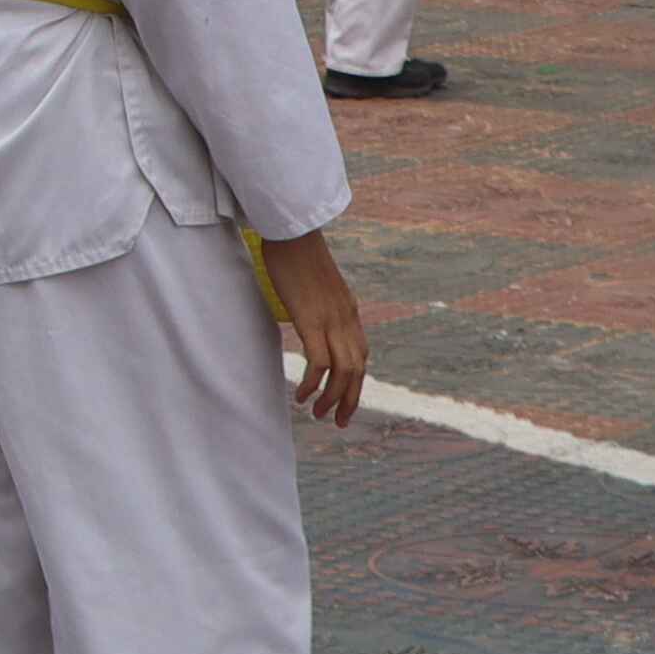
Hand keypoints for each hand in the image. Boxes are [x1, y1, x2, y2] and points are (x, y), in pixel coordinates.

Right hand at [258, 229, 368, 426]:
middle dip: (349, 401)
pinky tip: (300, 394)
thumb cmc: (297, 252)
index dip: (356, 384)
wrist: (293, 231)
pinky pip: (318, 363)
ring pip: (343, 372)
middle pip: (357, 370)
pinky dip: (312, 384)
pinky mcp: (311, 320)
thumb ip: (320, 302)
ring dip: (332, 399)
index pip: (361, 356)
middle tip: (338, 422)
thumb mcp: (317, 284)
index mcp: (349, 311)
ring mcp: (331, 320)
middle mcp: (346, 319)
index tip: (345, 402)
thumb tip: (310, 313)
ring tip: (317, 413)